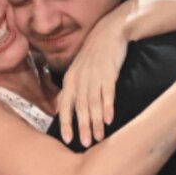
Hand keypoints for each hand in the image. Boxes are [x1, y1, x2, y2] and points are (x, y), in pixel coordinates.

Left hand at [57, 19, 127, 147]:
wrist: (110, 31)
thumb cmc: (94, 54)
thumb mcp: (79, 69)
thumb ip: (74, 88)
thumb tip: (67, 109)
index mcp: (70, 79)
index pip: (65, 105)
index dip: (66, 123)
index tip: (68, 139)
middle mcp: (80, 78)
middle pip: (80, 107)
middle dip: (82, 127)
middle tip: (85, 143)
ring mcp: (94, 75)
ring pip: (93, 102)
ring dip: (95, 121)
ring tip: (98, 137)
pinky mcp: (109, 71)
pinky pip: (107, 92)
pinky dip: (108, 106)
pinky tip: (109, 119)